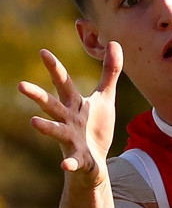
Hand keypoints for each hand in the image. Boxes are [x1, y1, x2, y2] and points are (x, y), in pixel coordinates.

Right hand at [18, 42, 122, 183]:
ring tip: (33, 123)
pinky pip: (75, 161)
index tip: (43, 52)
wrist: (94, 162)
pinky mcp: (80, 159)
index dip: (55, 68)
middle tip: (21, 85)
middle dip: (38, 96)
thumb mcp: (105, 98)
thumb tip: (114, 42)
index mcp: (74, 105)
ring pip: (57, 132)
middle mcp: (68, 121)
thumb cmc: (95, 127)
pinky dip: (71, 163)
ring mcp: (72, 140)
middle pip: (52, 106)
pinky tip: (65, 165)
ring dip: (47, 128)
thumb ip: (110, 72)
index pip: (63, 84)